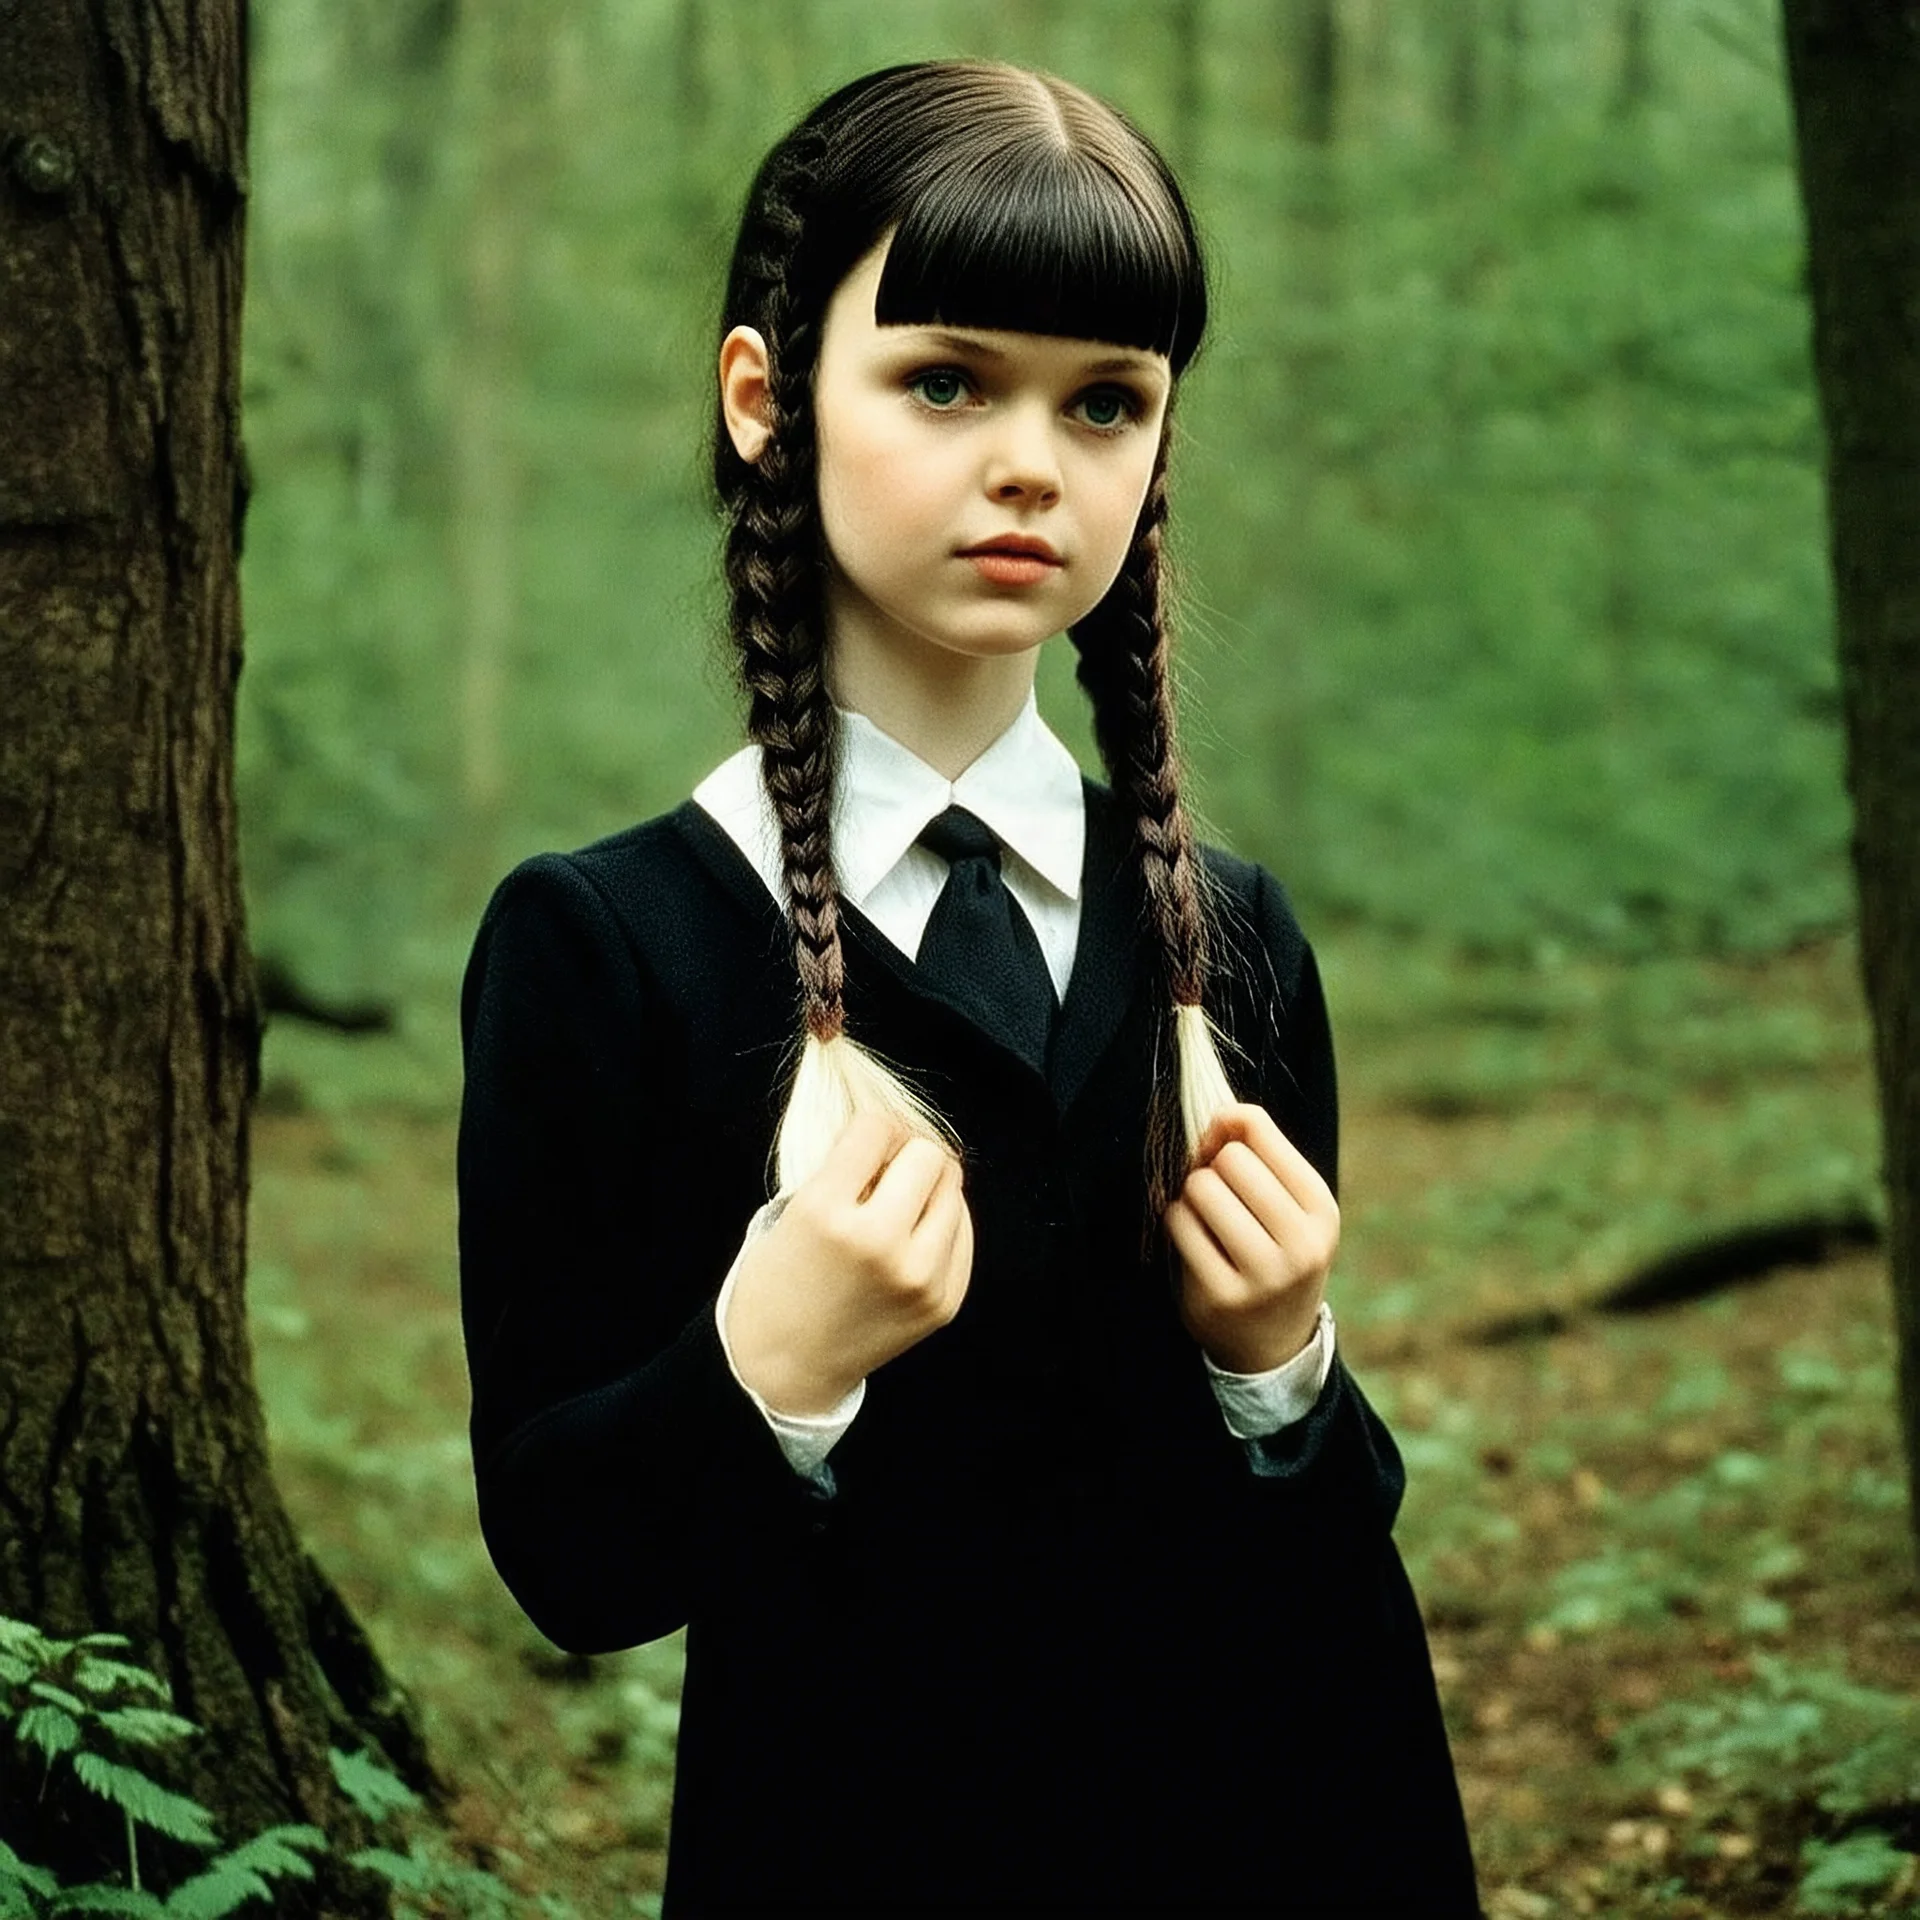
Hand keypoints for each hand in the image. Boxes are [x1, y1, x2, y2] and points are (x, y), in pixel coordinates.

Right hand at [725, 1111, 973, 1414]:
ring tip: (898, 1209)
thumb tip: (900, 1135)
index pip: (878, 1128)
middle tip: (885, 1176)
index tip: (860, 1152)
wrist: (787, 1367)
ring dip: (927, 1189)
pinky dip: (941, 1224)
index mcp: (827, 1212)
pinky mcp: (944, 1300)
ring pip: (953, 1190)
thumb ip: (846, 1169)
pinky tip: (912, 1239)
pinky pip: (963, 1232)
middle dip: (906, 1157)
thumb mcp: (792, 1210)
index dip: (868, 1134)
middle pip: (928, 1155)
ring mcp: (919, 1276)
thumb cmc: (780, 1280)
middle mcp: (880, 1242)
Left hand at [1164, 1102, 1338, 1374]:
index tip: (1221, 1148)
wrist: (1273, 1343)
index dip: (1228, 1128)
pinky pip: (1179, 1224)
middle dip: (1211, 1168)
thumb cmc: (1275, 1253)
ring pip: (1201, 1188)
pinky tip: (1195, 1243)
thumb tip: (1220, 1112)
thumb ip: (1260, 1153)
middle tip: (1216, 1193)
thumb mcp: (1288, 1206)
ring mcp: (1264, 1274)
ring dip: (1192, 1197)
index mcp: (1321, 1209)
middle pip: (1230, 1159)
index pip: (1258, 1130)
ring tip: (1208, 1219)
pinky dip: (1177, 1224)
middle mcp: (1302, 1243)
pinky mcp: (1221, 1295)